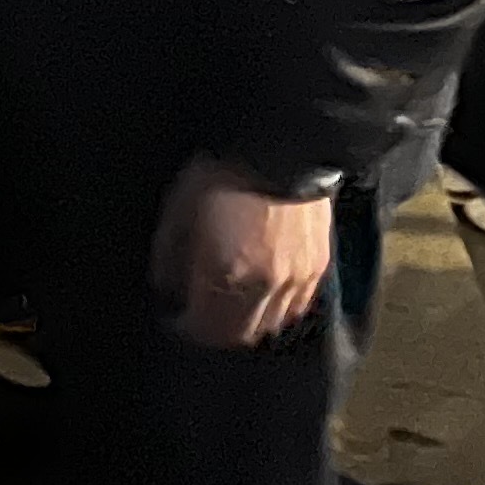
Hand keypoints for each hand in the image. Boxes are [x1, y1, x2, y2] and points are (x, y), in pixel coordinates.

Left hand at [149, 156, 335, 348]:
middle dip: (215, 330)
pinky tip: (262, 292)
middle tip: (199, 313)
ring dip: (248, 322)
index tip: (174, 316)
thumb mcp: (178, 211)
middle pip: (240, 334)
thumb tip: (166, 289)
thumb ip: (169, 258)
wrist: (279, 149)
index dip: (185, 327)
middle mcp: (265, 287)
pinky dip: (278, 309)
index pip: (205, 328)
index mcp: (226, 274)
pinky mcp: (319, 268)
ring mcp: (297, 280)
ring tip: (229, 303)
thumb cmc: (220, 175)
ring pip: (272, 325)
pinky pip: (298, 307)